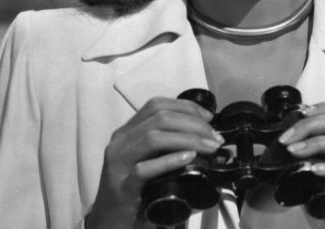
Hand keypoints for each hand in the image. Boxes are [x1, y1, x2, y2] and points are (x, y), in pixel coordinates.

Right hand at [85, 97, 223, 228]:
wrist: (110, 221)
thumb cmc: (135, 189)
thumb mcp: (149, 160)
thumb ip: (168, 147)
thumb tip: (207, 140)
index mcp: (127, 132)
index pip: (156, 105)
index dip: (186, 107)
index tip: (208, 118)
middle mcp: (120, 143)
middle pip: (159, 118)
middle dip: (193, 124)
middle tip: (214, 137)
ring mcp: (118, 164)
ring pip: (153, 138)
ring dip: (188, 139)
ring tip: (209, 147)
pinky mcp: (122, 187)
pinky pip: (144, 169)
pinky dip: (170, 160)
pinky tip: (189, 158)